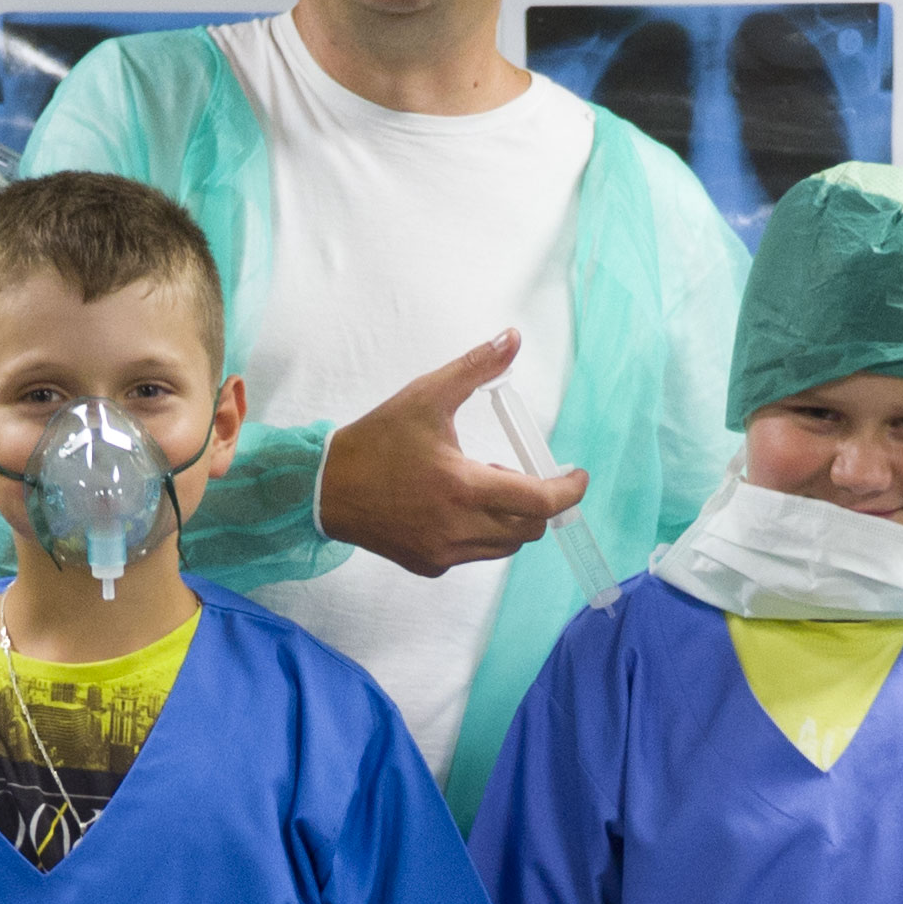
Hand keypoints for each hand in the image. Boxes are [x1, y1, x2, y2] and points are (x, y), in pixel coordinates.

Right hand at [317, 332, 590, 576]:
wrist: (326, 489)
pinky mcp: (429, 565)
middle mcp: (457, 528)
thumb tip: (512, 338)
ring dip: (509, 518)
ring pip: (505, 545)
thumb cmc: (376, 442)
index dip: (568, 491)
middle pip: (529, 528)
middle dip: (535, 501)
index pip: (539, 502)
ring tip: (478, 486)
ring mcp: (443, 552)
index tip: (577, 476)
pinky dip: (480, 532)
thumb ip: (475, 367)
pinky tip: (453, 507)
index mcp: (462, 486)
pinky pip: (474, 554)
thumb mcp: (426, 396)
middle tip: (510, 471)